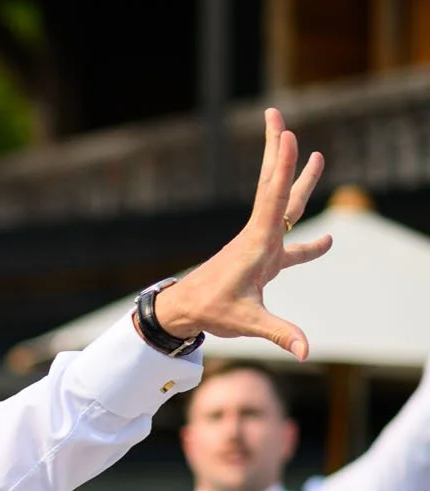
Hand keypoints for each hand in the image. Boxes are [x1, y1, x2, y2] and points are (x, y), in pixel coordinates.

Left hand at [156, 107, 331, 358]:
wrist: (185, 312)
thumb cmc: (212, 311)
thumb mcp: (247, 322)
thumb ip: (280, 333)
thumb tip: (307, 351)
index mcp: (257, 242)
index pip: (272, 197)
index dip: (281, 166)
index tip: (285, 134)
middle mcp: (259, 235)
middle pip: (273, 185)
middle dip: (276, 152)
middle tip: (277, 116)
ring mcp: (261, 243)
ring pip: (282, 204)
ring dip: (297, 180)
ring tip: (316, 155)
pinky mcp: (262, 257)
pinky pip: (287, 236)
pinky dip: (307, 238)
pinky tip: (328, 241)